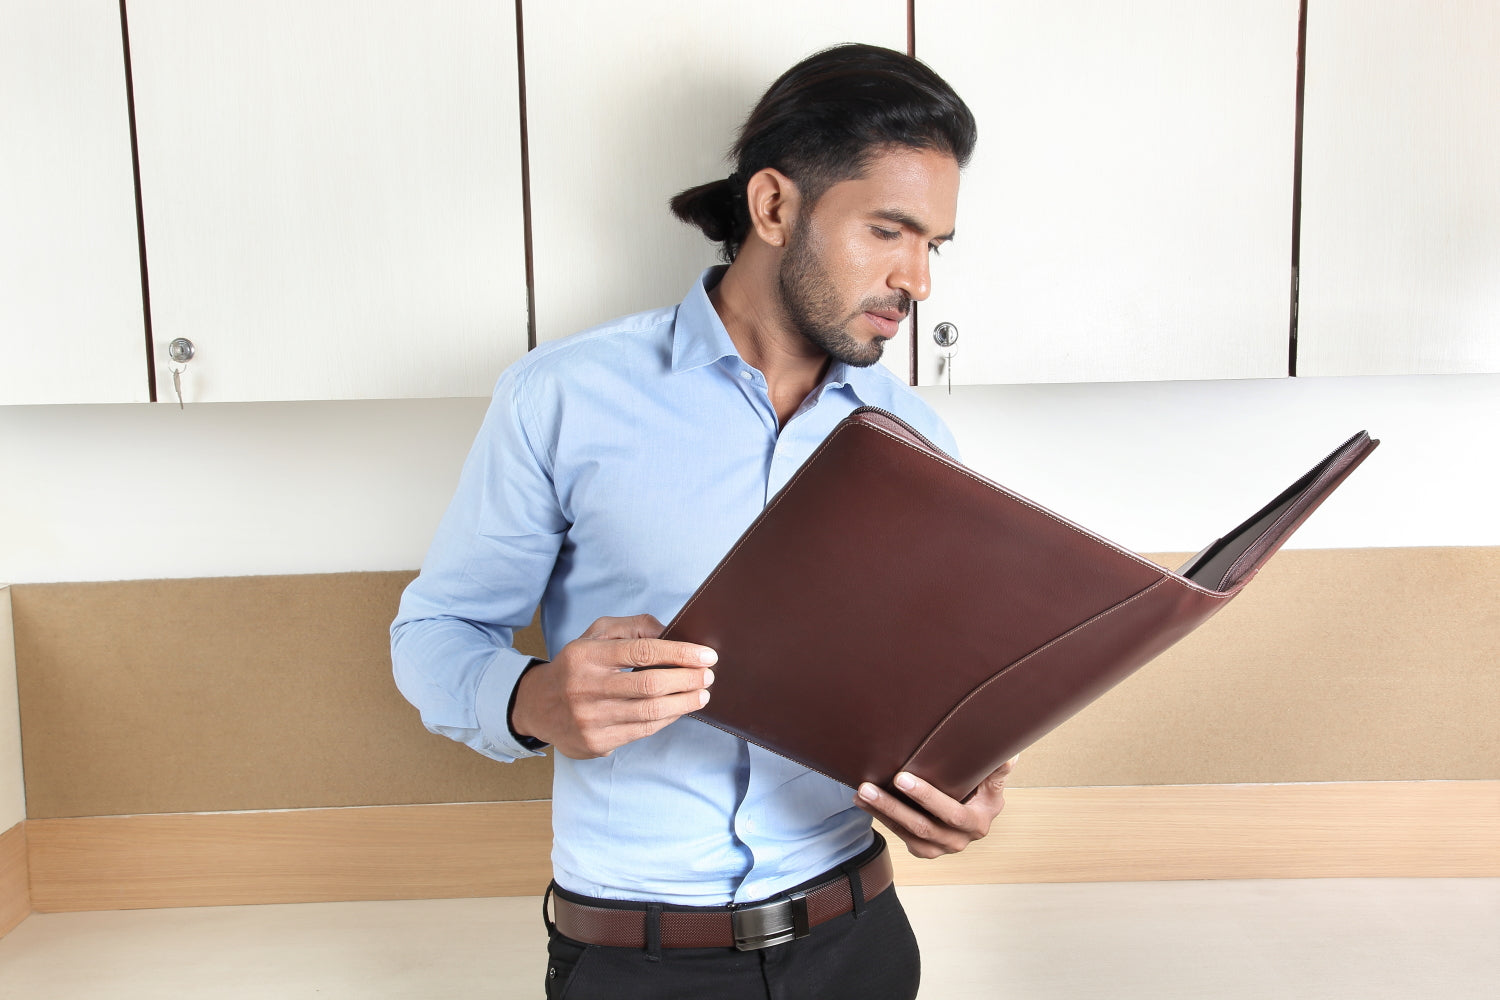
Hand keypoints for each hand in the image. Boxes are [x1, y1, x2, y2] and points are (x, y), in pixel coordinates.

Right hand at [510, 614, 716, 758]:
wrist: (538, 706)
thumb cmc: (576, 665)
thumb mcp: (596, 635)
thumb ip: (633, 627)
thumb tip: (671, 632)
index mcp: (587, 655)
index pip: (643, 651)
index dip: (680, 653)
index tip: (706, 655)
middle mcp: (586, 687)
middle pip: (650, 684)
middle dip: (687, 679)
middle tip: (708, 676)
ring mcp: (590, 718)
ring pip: (650, 712)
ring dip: (684, 703)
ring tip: (702, 694)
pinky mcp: (596, 741)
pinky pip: (643, 731)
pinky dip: (667, 719)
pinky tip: (680, 709)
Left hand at [854, 756, 1017, 858]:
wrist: (973, 809)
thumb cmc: (981, 788)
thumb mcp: (992, 780)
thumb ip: (998, 769)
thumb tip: (1009, 755)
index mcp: (978, 822)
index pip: (951, 813)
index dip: (926, 797)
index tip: (902, 778)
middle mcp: (959, 840)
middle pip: (922, 827)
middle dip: (893, 806)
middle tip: (869, 787)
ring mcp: (940, 848)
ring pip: (907, 834)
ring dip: (881, 813)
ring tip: (861, 792)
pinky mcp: (923, 849)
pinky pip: (900, 835)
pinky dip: (880, 818)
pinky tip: (862, 802)